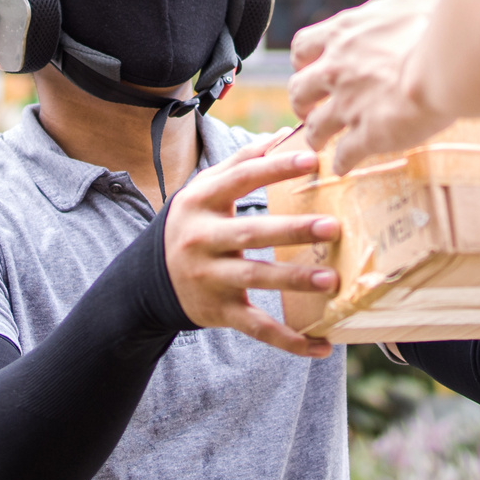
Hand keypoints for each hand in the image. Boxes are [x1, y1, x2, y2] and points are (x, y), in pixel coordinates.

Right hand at [165, 131, 338, 358]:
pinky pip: (257, 326)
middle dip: (291, 230)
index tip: (312, 159)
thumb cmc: (193, 224)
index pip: (240, 179)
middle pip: (250, 233)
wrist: (147, 280)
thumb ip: (242, 161)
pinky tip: (321, 345)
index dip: (275, 168)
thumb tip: (284, 134)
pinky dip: (289, 340)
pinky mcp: (219, 311)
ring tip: (330, 279)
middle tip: (332, 227)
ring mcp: (210, 278)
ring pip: (255, 279)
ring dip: (293, 280)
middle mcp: (201, 239)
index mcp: (200, 202)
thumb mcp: (205, 189)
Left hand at [287, 0, 451, 166]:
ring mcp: (349, 106)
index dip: (303, 62)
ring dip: (315, 136)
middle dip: (302, 102)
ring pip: (314, 127)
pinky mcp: (367, 136)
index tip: (311, 69)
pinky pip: (344, 154)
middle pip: (298, 90)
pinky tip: (346, 166)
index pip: (301, 49)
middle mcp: (336, 70)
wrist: (451, 63)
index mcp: (342, 35)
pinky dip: (342, 161)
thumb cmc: (434, 22)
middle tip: (311, 109)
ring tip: (321, 143)